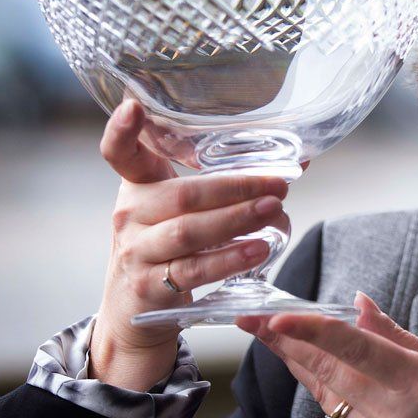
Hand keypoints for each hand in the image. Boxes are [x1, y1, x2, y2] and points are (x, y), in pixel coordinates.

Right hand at [91, 99, 290, 390]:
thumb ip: (226, 184)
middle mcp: (131, 215)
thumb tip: (296, 162)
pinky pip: (194, 271)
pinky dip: (229, 260)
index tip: (134, 107)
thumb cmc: (167, 246)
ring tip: (275, 211)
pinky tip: (259, 250)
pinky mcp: (150, 287)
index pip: (120, 153)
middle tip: (278, 184)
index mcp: (138, 186)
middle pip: (183, 195)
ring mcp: (137, 252)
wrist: (133, 310)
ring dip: (237, 220)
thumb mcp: (181, 210)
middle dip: (236, 187)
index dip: (123, 130)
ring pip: (189, 232)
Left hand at [238, 293, 417, 417]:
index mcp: (416, 381)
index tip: (278, 317)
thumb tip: (358, 305)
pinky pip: (336, 414)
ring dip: (296, 361)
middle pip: (325, 370)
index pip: (354, 350)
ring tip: (269, 333)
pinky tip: (308, 366)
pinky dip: (322, 386)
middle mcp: (391, 413)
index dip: (312, 331)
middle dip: (285, 341)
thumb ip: (394, 336)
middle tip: (252, 317)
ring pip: (324, 392)